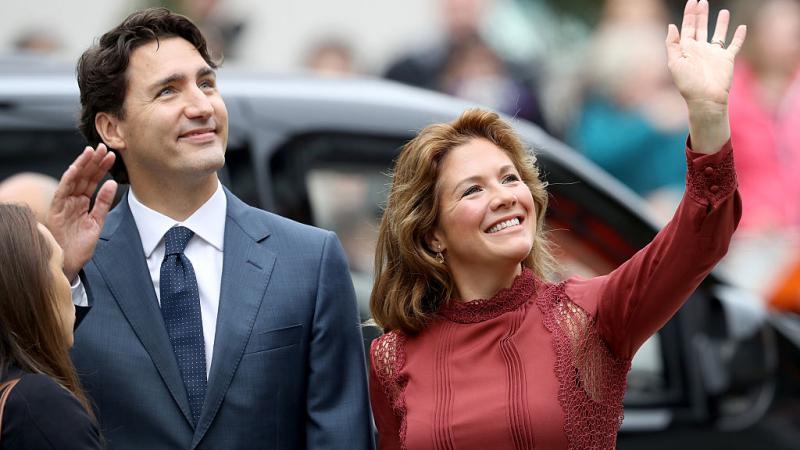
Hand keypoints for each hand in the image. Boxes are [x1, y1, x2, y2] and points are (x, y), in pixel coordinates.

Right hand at [48, 144, 117, 281]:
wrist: (70, 262)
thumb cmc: (81, 245)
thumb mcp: (98, 221)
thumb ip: (103, 202)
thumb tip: (112, 183)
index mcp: (82, 203)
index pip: (92, 181)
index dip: (101, 168)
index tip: (112, 156)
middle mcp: (72, 200)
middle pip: (84, 177)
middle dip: (94, 161)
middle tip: (104, 147)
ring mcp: (64, 204)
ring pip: (74, 179)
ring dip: (82, 165)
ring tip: (92, 151)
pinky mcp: (56, 209)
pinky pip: (63, 190)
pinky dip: (69, 178)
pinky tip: (77, 167)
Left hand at [666, 0, 746, 152]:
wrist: (705, 98)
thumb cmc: (688, 83)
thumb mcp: (675, 63)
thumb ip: (672, 44)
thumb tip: (672, 25)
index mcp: (687, 49)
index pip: (688, 27)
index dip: (689, 14)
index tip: (692, 1)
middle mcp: (700, 50)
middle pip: (701, 27)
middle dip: (701, 14)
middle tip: (702, 1)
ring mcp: (714, 54)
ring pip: (718, 34)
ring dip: (720, 23)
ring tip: (723, 11)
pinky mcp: (727, 59)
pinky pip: (734, 45)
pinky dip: (739, 36)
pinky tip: (741, 27)